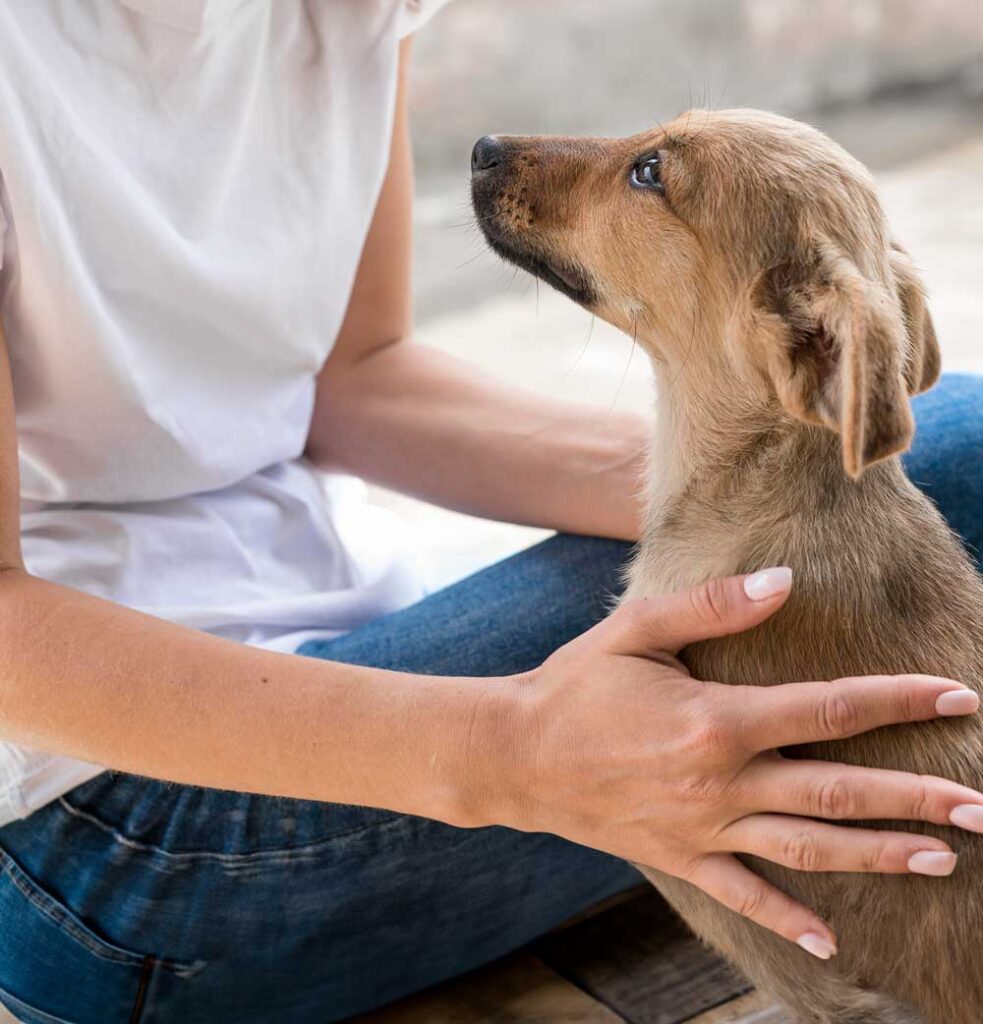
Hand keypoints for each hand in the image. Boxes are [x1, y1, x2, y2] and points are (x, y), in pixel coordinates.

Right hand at [488, 569, 982, 957]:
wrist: (516, 753)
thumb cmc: (576, 683)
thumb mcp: (636, 629)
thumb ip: (712, 605)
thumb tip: (785, 581)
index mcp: (717, 719)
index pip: (831, 708)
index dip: (899, 700)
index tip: (958, 697)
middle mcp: (721, 781)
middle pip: (839, 789)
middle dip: (917, 795)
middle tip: (982, 804)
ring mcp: (704, 828)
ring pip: (809, 846)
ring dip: (880, 852)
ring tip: (946, 858)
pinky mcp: (681, 858)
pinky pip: (744, 896)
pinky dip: (790, 920)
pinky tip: (834, 943)